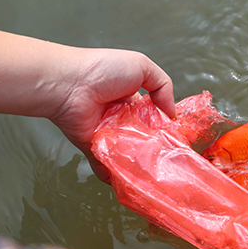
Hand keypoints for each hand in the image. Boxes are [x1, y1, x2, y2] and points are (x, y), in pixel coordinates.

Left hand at [0, 27, 174, 182]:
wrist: (70, 84)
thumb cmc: (102, 70)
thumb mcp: (142, 66)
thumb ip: (163, 86)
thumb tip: (171, 114)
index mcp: (130, 96)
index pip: (152, 115)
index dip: (164, 127)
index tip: (177, 140)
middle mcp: (119, 115)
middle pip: (141, 136)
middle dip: (154, 147)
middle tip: (168, 160)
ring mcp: (106, 133)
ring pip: (126, 152)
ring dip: (139, 162)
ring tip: (154, 173)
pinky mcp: (93, 147)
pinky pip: (105, 164)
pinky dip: (114, 175)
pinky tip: (128, 182)